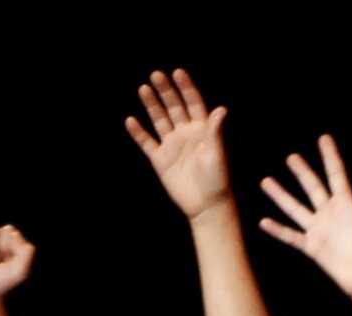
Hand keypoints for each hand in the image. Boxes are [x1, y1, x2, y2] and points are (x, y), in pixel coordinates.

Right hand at [126, 67, 234, 220]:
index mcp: (202, 131)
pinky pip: (147, 143)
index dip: (186, 88)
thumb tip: (221, 110)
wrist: (206, 206)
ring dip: (151, 105)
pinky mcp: (160, 159)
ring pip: (159, 120)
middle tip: (156, 75)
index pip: (193, 104)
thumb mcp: (217, 155)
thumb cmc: (217, 181)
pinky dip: (138, 133)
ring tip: (143, 89)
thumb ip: (215, 132)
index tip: (178, 73)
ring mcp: (172, 145)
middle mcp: (186, 134)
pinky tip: (130, 121)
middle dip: (166, 91)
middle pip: (174, 107)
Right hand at [258, 136, 351, 296]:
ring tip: (266, 181)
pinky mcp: (312, 247)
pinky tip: (263, 222)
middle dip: (302, 172)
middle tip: (291, 157)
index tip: (323, 138)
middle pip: (312, 187)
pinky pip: (291, 236)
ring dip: (281, 195)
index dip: (330, 156)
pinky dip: (277, 230)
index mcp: (346, 203)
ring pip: (295, 208)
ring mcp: (319, 230)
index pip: (336, 174)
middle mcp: (330, 214)